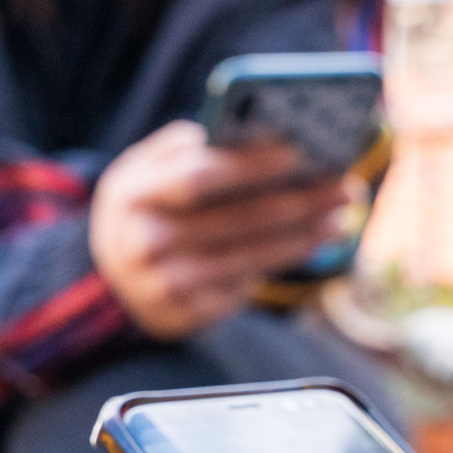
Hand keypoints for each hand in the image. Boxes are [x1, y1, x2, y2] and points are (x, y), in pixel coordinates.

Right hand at [90, 121, 353, 340]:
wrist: (108, 276)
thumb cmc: (145, 206)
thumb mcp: (147, 169)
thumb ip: (190, 148)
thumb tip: (261, 135)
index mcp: (132, 194)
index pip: (198, 178)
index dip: (249, 166)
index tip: (299, 152)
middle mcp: (145, 244)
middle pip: (236, 221)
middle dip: (297, 202)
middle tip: (343, 186)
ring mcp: (166, 286)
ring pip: (250, 258)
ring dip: (304, 236)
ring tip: (341, 215)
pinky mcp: (187, 316)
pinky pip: (246, 285)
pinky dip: (282, 260)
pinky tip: (312, 241)